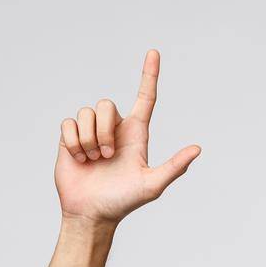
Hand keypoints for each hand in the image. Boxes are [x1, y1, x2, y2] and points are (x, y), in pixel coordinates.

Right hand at [55, 49, 200, 224]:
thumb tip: (197, 149)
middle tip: (107, 157)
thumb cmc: (123, 201)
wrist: (91, 214)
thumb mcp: (152, 185)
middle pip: (106, 105)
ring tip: (93, 161)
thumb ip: (174, 167)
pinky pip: (68, 123)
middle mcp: (115, 128)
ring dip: (88, 141)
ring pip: (86, 113)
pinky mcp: (71, 137)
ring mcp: (92, 132)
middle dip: (104, 132)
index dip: (149, 75)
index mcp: (137, 134)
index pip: (146, 98)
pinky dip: (72, 142)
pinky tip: (79, 159)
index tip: (154, 52)